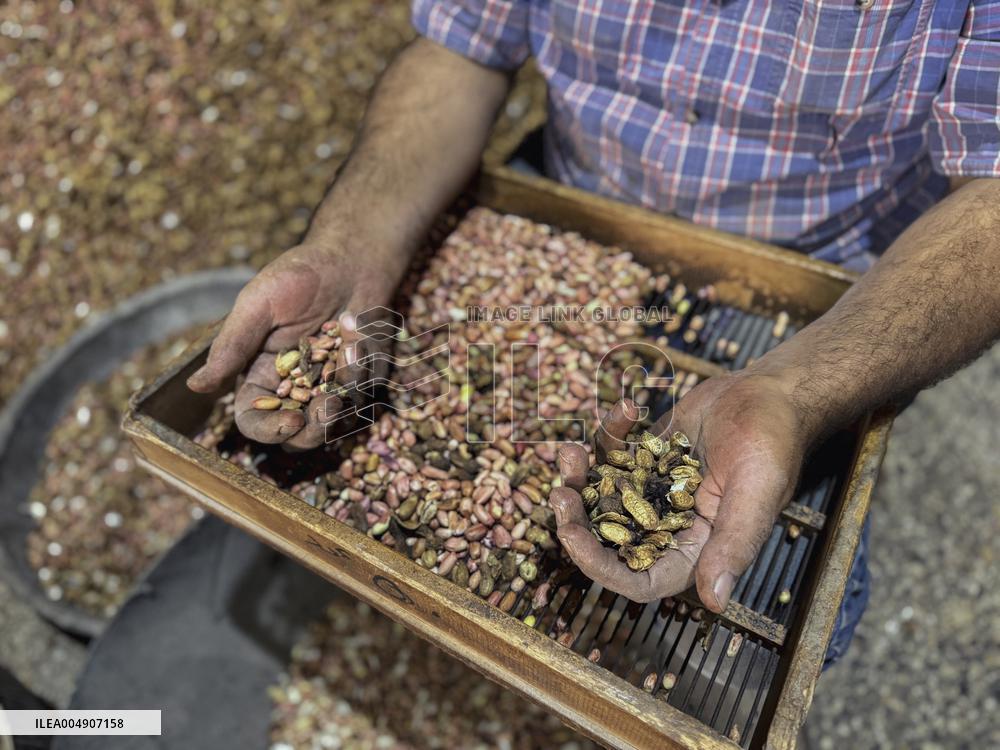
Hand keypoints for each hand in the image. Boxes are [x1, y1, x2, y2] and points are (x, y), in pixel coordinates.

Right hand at [186, 240, 398, 449]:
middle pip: (297, 435)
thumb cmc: (298, 276)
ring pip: (335, 419)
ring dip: (345, 392)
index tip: (290, 421)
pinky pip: (363, 391)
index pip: (253, 419)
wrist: (350, 258)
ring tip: (350, 350)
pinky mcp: (361, 376)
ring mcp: (330, 384)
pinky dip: (363, 366)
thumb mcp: (259, 304)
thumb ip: (231, 346)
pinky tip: (358, 334)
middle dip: (314, 429)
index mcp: (260, 374)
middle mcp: (294, 386)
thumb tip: (195, 386)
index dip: (268, 430)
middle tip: (329, 405)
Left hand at [550, 373, 810, 610]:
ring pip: (601, 497)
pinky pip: (612, 455)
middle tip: (561, 492)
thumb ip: (734, 544)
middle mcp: (670, 526)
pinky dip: (608, 435)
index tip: (571, 535)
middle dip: (577, 520)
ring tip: (571, 452)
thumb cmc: (773, 441)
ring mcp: (653, 490)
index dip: (600, 567)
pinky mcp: (645, 457)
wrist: (770, 392)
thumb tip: (716, 603)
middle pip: (609, 540)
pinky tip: (625, 411)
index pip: (639, 579)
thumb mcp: (756, 492)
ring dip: (581, 478)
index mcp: (696, 549)